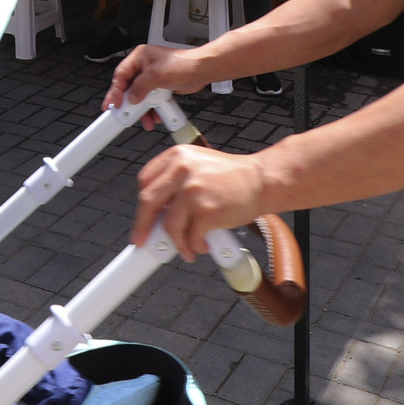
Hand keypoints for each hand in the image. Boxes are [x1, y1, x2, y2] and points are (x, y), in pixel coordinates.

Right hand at [102, 42, 204, 112]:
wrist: (201, 71)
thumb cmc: (183, 64)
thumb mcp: (157, 75)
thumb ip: (141, 87)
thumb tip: (132, 98)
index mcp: (140, 57)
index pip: (121, 74)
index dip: (116, 90)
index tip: (115, 103)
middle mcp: (144, 66)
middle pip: (129, 87)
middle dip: (129, 103)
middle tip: (124, 114)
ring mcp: (152, 77)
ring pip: (140, 96)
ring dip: (142, 110)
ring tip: (145, 119)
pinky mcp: (159, 87)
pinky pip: (150, 101)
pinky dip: (151, 110)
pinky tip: (154, 116)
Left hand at [131, 144, 267, 258]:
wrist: (262, 180)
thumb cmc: (233, 176)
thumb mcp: (198, 165)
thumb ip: (176, 182)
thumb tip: (157, 214)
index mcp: (176, 156)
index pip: (145, 181)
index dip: (141, 204)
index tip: (141, 219)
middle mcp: (181, 169)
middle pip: (148, 202)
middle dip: (143, 227)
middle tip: (143, 241)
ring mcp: (193, 190)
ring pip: (170, 225)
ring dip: (176, 242)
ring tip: (186, 248)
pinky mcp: (207, 210)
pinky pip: (190, 236)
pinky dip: (194, 245)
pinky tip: (201, 245)